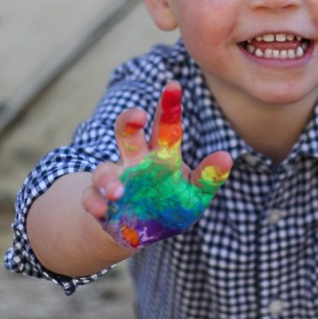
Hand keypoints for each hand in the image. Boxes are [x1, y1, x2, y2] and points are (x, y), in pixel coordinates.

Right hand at [81, 81, 232, 248]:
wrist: (143, 233)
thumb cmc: (171, 205)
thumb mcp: (195, 194)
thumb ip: (208, 177)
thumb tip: (226, 157)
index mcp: (161, 155)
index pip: (165, 127)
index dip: (169, 106)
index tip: (174, 85)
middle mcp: (135, 162)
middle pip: (128, 133)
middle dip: (129, 121)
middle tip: (138, 115)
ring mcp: (116, 180)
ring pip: (104, 169)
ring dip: (108, 179)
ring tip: (119, 192)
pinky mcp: (100, 202)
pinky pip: (91, 197)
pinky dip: (94, 202)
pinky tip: (103, 210)